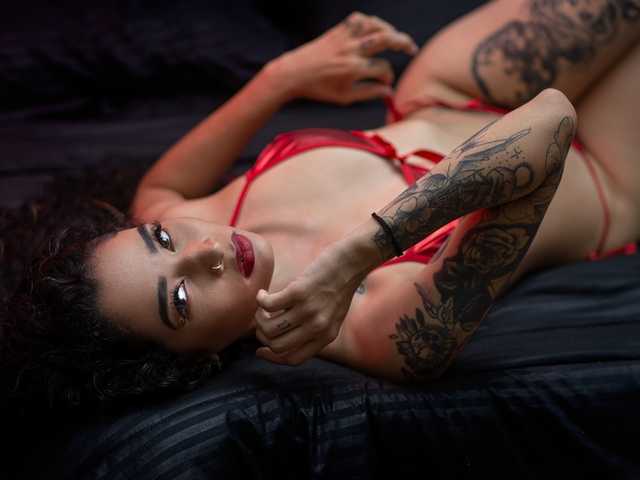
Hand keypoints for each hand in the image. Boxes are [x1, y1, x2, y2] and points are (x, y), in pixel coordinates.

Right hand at [254, 244, 368, 365]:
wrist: (351, 262)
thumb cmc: (338, 286)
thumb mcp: (333, 315)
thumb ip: (315, 330)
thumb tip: (283, 336)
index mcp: (326, 336)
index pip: (293, 359)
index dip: (272, 357)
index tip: (260, 350)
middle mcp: (318, 327)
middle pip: (277, 346)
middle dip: (262, 336)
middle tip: (262, 321)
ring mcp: (308, 310)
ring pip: (270, 327)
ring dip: (259, 318)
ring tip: (262, 307)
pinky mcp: (299, 292)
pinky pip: (268, 305)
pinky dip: (260, 299)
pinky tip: (262, 293)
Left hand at [273, 12, 417, 104]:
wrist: (294, 73)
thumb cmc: (319, 89)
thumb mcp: (345, 97)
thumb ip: (369, 93)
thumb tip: (389, 92)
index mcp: (354, 70)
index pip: (383, 69)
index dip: (388, 77)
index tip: (386, 83)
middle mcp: (352, 51)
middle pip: (386, 40)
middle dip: (403, 43)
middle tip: (412, 49)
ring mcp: (345, 38)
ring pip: (375, 25)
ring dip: (389, 30)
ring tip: (395, 38)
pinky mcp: (338, 31)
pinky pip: (359, 20)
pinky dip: (370, 22)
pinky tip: (375, 30)